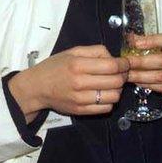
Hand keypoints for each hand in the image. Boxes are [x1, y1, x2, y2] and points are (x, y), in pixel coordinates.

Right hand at [8, 45, 129, 119]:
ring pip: (114, 97)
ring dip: (118, 89)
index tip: (125, 63)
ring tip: (113, 84)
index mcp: (78, 65)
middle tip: (122, 73)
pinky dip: (110, 101)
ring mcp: (80, 99)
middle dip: (124, 76)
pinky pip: (106, 108)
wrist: (36, 88)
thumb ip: (95, 51)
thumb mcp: (73, 52)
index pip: (112, 66)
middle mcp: (80, 83)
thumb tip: (114, 57)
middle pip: (115, 82)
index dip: (124, 64)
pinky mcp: (81, 111)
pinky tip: (105, 94)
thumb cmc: (55, 66)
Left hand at [125, 33, 161, 102]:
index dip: (151, 40)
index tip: (134, 42)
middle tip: (124, 62)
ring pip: (159, 76)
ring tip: (126, 74)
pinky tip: (137, 81)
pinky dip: (147, 84)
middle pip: (161, 60)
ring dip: (139, 75)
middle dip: (140, 61)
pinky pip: (161, 87)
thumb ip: (158, 43)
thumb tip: (132, 38)